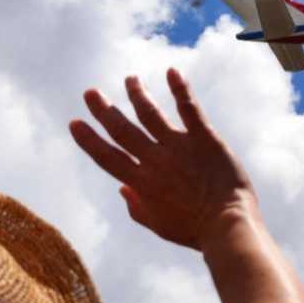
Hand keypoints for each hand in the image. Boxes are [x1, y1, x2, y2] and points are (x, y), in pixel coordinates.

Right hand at [70, 68, 256, 249]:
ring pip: (151, 115)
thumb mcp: (159, 225)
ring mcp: (179, 148)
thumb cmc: (195, 230)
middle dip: (104, 110)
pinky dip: (180, 89)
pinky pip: (189, 109)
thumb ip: (137, 208)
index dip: (89, 140)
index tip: (75, 123)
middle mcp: (156, 161)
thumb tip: (122, 189)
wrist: (228, 226)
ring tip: (130, 79)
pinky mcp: (205, 139)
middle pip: (123, 131)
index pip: (108, 157)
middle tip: (90, 93)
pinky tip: (172, 72)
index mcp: (142, 183)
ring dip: (137, 95)